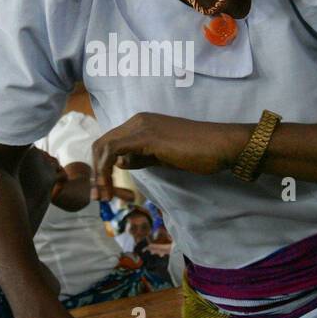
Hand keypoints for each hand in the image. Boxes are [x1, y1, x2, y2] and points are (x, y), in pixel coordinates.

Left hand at [91, 113, 246, 200]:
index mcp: (141, 123)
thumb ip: (141, 157)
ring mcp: (140, 126)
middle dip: (96, 172)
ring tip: (104, 197)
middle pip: (101, 144)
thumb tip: (119, 162)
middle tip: (99, 197)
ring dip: (99, 174)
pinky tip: (111, 186)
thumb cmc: (198, 152)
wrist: (220, 146)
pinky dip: (106, 170)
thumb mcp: (162, 156)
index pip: (110, 143)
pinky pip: (113, 150)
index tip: (104, 190)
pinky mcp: (145, 136)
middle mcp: (137, 120)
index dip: (101, 167)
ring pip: (103, 147)